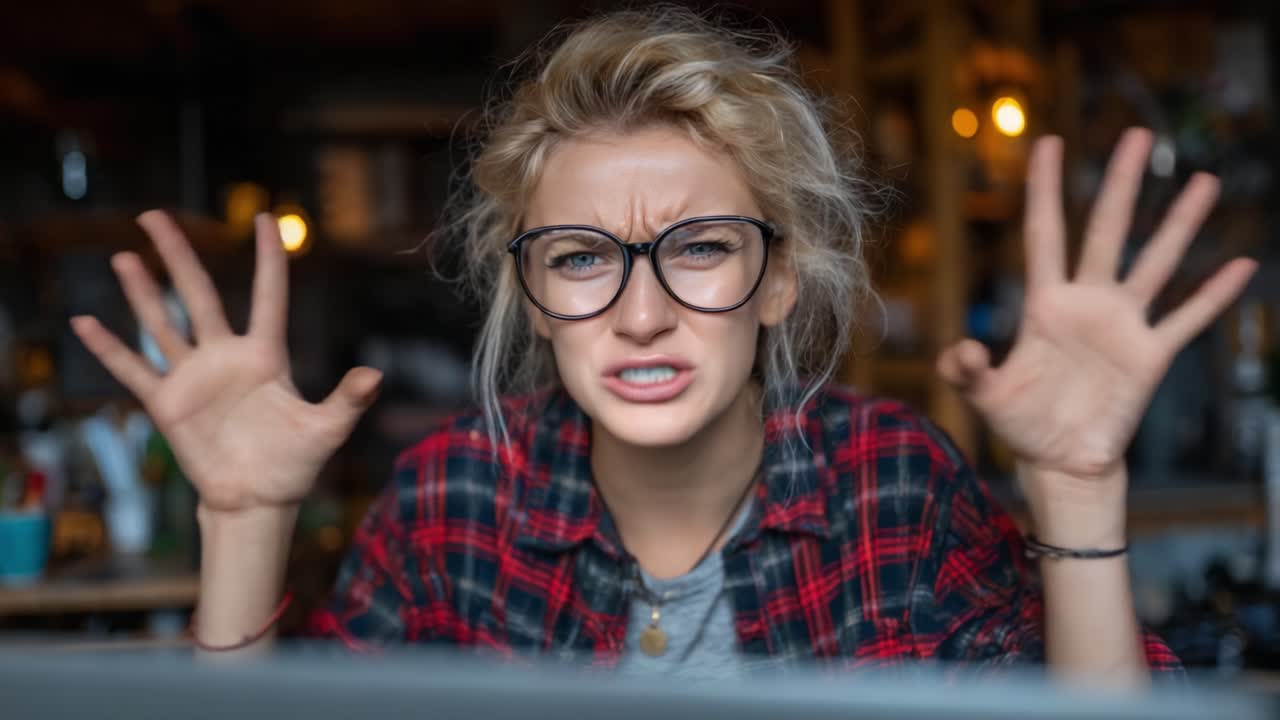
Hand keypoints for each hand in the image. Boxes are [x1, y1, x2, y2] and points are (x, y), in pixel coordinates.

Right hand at [72, 211, 381, 512]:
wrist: (258, 500)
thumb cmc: (295, 464)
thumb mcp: (326, 431)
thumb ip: (349, 400)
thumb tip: (375, 375)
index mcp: (267, 355)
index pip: (267, 295)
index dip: (268, 258)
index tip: (266, 218)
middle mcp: (226, 357)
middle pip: (198, 294)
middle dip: (178, 255)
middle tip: (153, 215)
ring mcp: (194, 377)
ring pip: (163, 323)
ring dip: (142, 292)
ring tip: (123, 257)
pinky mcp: (167, 403)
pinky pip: (133, 370)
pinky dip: (109, 348)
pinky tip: (84, 322)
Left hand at [937, 129, 1255, 505]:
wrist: (1059, 462)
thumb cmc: (1020, 424)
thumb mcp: (984, 397)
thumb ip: (966, 372)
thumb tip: (962, 349)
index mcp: (1044, 304)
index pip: (1044, 233)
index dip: (1045, 189)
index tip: (1049, 142)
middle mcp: (1087, 303)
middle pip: (1106, 231)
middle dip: (1120, 184)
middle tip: (1137, 134)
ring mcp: (1122, 326)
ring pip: (1155, 263)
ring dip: (1179, 225)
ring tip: (1203, 180)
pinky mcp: (1150, 356)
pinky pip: (1187, 319)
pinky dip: (1213, 294)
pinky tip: (1241, 264)